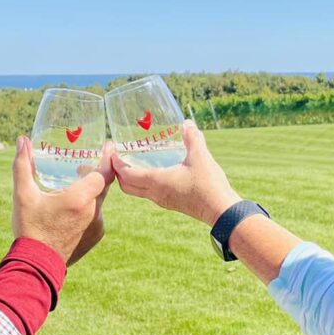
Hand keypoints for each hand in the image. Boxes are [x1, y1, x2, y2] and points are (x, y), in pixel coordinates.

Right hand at [12, 135, 115, 265]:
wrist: (37, 264)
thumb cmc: (30, 228)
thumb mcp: (23, 195)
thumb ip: (23, 165)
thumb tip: (22, 139)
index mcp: (80, 198)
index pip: (104, 172)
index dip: (106, 158)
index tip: (107, 147)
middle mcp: (94, 211)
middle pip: (103, 185)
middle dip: (95, 173)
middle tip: (82, 166)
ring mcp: (97, 226)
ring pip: (98, 201)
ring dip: (89, 193)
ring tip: (72, 189)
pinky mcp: (95, 237)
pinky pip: (96, 216)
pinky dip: (87, 210)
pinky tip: (71, 211)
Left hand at [110, 119, 240, 224]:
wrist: (221, 211)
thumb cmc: (208, 185)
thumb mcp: (200, 157)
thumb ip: (192, 138)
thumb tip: (187, 123)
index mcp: (157, 181)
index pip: (126, 175)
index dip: (117, 164)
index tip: (112, 152)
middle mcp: (155, 193)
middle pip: (127, 186)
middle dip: (119, 173)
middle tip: (119, 157)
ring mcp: (162, 200)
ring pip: (137, 191)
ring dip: (130, 179)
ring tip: (133, 162)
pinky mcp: (170, 203)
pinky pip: (148, 193)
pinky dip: (142, 183)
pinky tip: (154, 172)